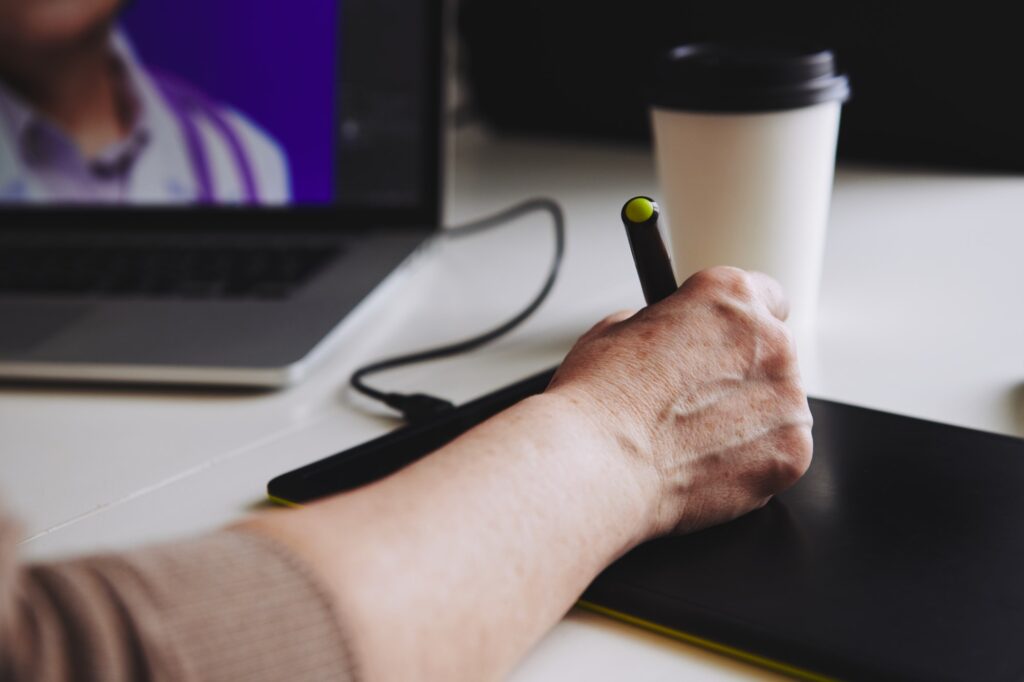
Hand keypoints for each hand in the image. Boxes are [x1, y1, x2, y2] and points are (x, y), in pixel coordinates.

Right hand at [548, 266, 812, 537]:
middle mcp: (771, 342)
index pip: (765, 297)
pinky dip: (751, 462)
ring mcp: (788, 400)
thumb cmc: (601, 400)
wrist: (602, 466)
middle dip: (741, 375)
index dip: (740, 325)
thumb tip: (669, 338)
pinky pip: (779, 452)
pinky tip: (705, 465)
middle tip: (694, 401)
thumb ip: (661, 325)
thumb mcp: (615, 330)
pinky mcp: (792, 453)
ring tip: (692, 440)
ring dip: (748, 420)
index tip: (726, 342)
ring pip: (778, 407)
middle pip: (773, 354)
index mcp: (730, 298)